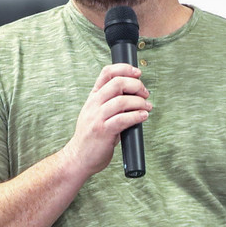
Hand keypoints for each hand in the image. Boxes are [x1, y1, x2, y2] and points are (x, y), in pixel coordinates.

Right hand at [61, 63, 150, 177]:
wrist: (78, 158)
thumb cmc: (91, 138)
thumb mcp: (97, 114)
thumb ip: (111, 104)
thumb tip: (135, 97)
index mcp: (93, 97)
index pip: (106, 73)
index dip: (124, 68)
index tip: (137, 72)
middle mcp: (94, 104)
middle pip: (117, 83)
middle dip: (136, 85)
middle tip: (145, 94)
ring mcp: (97, 117)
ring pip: (122, 101)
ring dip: (140, 102)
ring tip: (147, 107)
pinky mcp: (103, 131)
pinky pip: (123, 119)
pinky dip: (137, 116)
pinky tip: (143, 116)